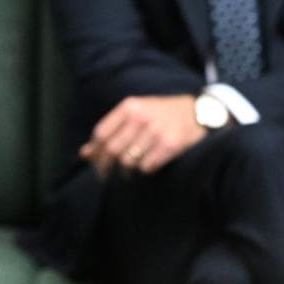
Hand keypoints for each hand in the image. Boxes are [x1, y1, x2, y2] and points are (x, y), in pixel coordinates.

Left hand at [79, 94, 204, 176]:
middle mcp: (141, 117)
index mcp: (129, 107)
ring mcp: (156, 131)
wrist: (198, 112)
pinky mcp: (171, 145)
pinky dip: (144, 170)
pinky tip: (148, 165)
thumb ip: (110, 130)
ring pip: (128, 161)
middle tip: (107, 176)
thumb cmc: (160, 114)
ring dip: (126, 171)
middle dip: (106, 167)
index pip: (101, 133)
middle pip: (112, 150)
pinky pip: (147, 166)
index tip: (94, 163)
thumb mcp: (135, 113)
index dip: (95, 152)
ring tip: (129, 171)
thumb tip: (84, 153)